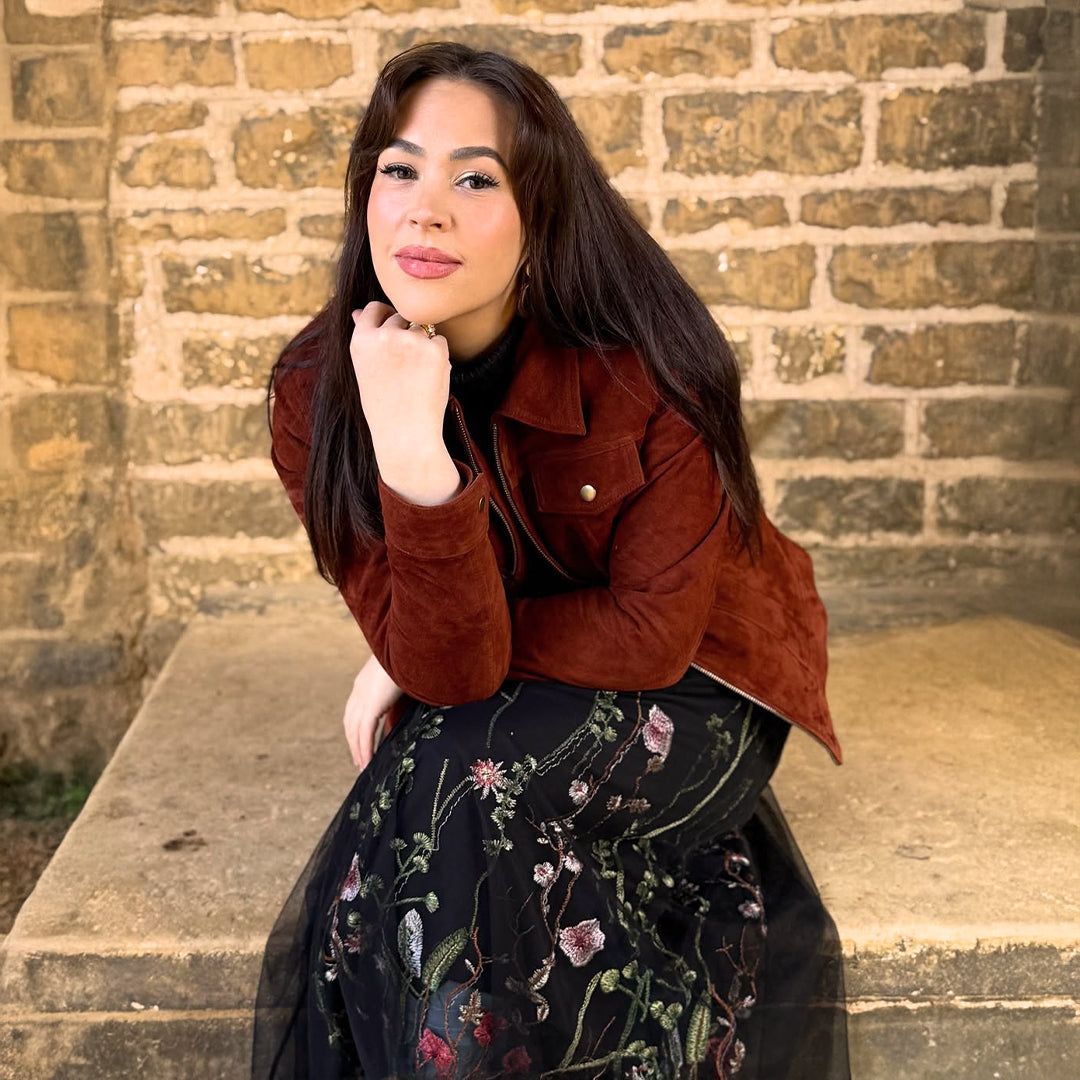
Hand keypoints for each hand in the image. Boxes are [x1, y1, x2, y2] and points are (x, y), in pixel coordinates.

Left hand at [344, 653, 404, 770]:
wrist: (410, 646)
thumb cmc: (412, 657)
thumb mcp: (402, 675)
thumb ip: (398, 690)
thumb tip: (406, 702)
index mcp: (364, 681)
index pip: (354, 709)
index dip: (356, 727)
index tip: (360, 740)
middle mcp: (359, 691)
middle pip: (350, 723)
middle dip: (353, 742)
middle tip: (359, 760)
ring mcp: (363, 698)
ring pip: (355, 732)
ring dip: (358, 751)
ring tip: (363, 766)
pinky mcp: (371, 706)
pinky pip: (364, 734)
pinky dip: (365, 750)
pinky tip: (368, 763)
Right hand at [350, 301, 450, 470]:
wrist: (405, 434)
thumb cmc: (384, 407)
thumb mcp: (365, 370)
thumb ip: (366, 338)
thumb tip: (358, 311)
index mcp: (361, 341)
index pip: (375, 308)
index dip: (386, 317)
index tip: (392, 334)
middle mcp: (383, 336)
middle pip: (401, 317)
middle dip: (407, 334)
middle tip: (406, 368)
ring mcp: (409, 340)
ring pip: (423, 329)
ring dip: (424, 346)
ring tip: (415, 377)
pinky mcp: (433, 348)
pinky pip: (440, 342)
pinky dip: (439, 357)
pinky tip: (429, 379)